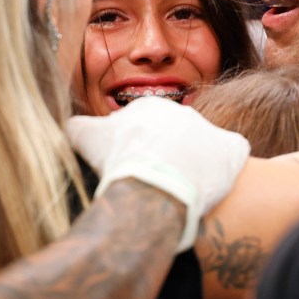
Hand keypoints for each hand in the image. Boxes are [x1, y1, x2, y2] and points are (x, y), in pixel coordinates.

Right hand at [65, 96, 249, 251]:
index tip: (135, 167)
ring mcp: (209, 130)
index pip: (146, 129)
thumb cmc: (120, 162)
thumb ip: (76, 126)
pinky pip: (231, 155)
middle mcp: (183, 112)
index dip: (139, 150)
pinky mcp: (232, 150)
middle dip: (165, 156)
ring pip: (201, 148)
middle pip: (174, 138)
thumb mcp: (87, 138)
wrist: (154, 187)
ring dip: (193, 165)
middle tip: (155, 180)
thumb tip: (66, 124)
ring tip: (180, 189)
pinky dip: (223, 168)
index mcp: (150, 109)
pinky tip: (210, 185)